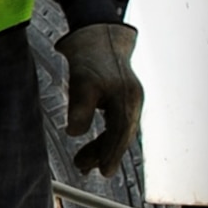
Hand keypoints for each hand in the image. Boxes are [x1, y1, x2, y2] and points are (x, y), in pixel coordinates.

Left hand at [56, 22, 142, 175]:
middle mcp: (133, 101)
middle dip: (104, 155)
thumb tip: (74, 133)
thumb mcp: (81, 83)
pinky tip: (91, 146)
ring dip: (102, 147)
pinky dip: (103, 136)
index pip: (121, 133)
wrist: (98, 35)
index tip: (104, 172)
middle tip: (84, 169)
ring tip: (82, 162)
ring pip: (117, 131)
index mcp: (127, 99)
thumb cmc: (90, 58)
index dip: (112, 154)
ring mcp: (129, 100)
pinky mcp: (121, 99)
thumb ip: (80, 109)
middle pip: (121, 136)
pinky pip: (115, 124)